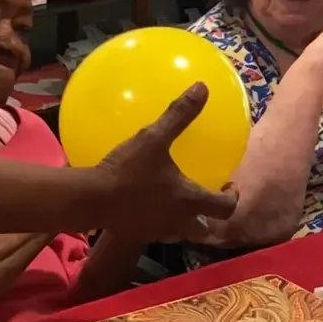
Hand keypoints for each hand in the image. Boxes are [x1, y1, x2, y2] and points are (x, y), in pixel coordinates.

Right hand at [98, 83, 237, 240]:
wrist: (91, 199)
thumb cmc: (127, 170)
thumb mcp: (153, 138)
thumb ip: (179, 114)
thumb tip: (202, 87)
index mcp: (188, 200)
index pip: (223, 208)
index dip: (231, 198)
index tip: (229, 187)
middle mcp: (177, 221)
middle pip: (203, 228)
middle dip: (208, 217)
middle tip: (205, 197)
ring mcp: (156, 231)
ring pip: (179, 233)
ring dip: (184, 221)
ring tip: (178, 203)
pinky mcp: (136, 234)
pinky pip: (154, 231)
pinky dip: (158, 221)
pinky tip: (146, 205)